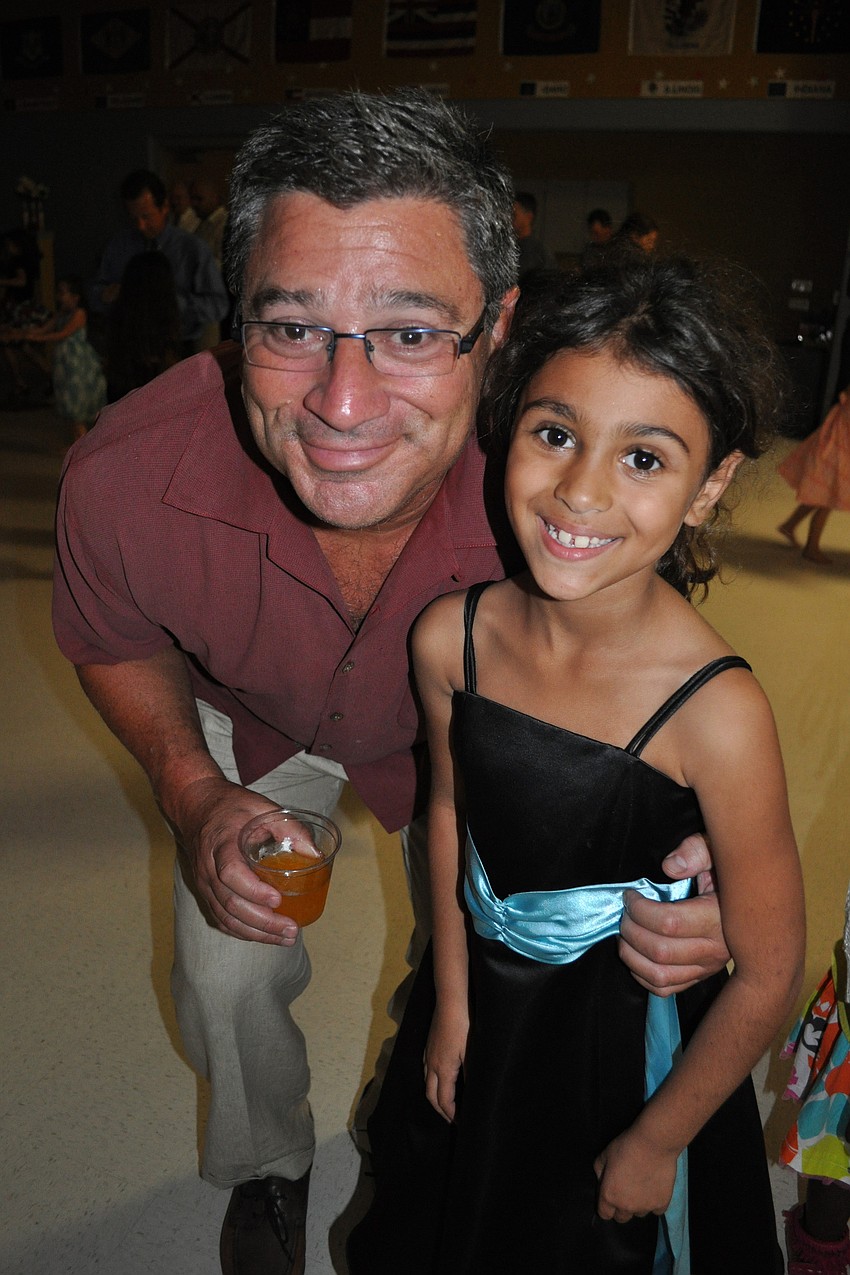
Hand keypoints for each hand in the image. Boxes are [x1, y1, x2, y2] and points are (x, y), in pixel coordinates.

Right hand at [172, 775, 299, 944]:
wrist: (196, 807)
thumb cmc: (231, 807)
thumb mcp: (261, 806)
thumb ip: (289, 827)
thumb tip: (314, 854)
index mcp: (221, 843)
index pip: (231, 873)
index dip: (253, 891)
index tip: (278, 900)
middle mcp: (208, 868)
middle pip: (230, 903)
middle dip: (262, 922)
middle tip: (291, 929)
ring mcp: (204, 883)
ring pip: (225, 917)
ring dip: (255, 933)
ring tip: (284, 939)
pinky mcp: (206, 892)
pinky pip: (220, 919)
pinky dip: (241, 932)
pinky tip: (263, 936)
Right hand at [424, 1003, 468, 1122]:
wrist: (450, 1002)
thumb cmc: (463, 1026)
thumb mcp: (472, 1052)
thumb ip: (471, 1075)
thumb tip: (473, 1095)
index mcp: (443, 1070)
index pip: (444, 1101)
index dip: (453, 1115)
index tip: (462, 1123)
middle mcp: (432, 1064)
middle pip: (431, 1096)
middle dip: (441, 1111)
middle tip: (452, 1119)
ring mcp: (428, 1054)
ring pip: (427, 1082)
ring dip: (435, 1096)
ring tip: (446, 1102)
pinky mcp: (429, 1045)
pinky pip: (427, 1070)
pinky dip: (433, 1081)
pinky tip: (441, 1077)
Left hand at [594, 1127, 677, 1222]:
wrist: (653, 1144)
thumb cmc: (626, 1147)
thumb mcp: (605, 1154)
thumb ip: (599, 1170)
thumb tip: (602, 1180)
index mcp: (609, 1195)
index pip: (604, 1214)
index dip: (606, 1206)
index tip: (610, 1195)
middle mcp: (626, 1206)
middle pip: (622, 1218)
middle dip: (621, 1208)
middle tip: (626, 1190)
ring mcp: (645, 1207)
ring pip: (639, 1214)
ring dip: (638, 1205)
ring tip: (641, 1187)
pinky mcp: (662, 1204)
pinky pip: (656, 1210)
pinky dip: (655, 1202)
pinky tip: (654, 1188)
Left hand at [618, 833, 729, 995]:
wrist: (756, 903)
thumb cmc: (729, 874)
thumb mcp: (717, 852)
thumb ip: (696, 852)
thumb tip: (670, 868)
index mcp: (718, 919)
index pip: (669, 923)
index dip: (640, 909)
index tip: (630, 895)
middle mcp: (714, 950)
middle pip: (659, 951)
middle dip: (631, 929)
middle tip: (625, 912)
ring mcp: (707, 968)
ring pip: (659, 975)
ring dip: (631, 955)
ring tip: (625, 933)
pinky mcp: (700, 977)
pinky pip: (664, 988)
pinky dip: (641, 975)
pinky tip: (635, 954)